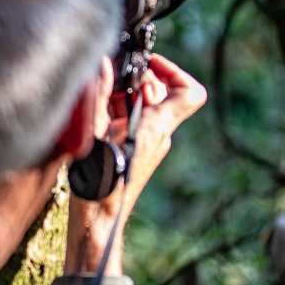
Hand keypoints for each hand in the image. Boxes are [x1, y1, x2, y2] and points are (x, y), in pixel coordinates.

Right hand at [64, 55, 205, 275]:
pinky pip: (134, 122)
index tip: (147, 64)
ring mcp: (149, 144)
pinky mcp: (136, 152)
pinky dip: (118, 112)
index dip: (172, 70)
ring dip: (125, 96)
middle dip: (138, 80)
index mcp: (157, 126)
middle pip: (162, 93)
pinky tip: (96, 117)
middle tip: (114, 79)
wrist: (99, 219)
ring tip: (100, 100)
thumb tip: (104, 64)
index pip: (189, 92)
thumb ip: (100, 94)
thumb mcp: (95, 130)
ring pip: (146, 107)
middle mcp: (159, 134)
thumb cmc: (100, 182)